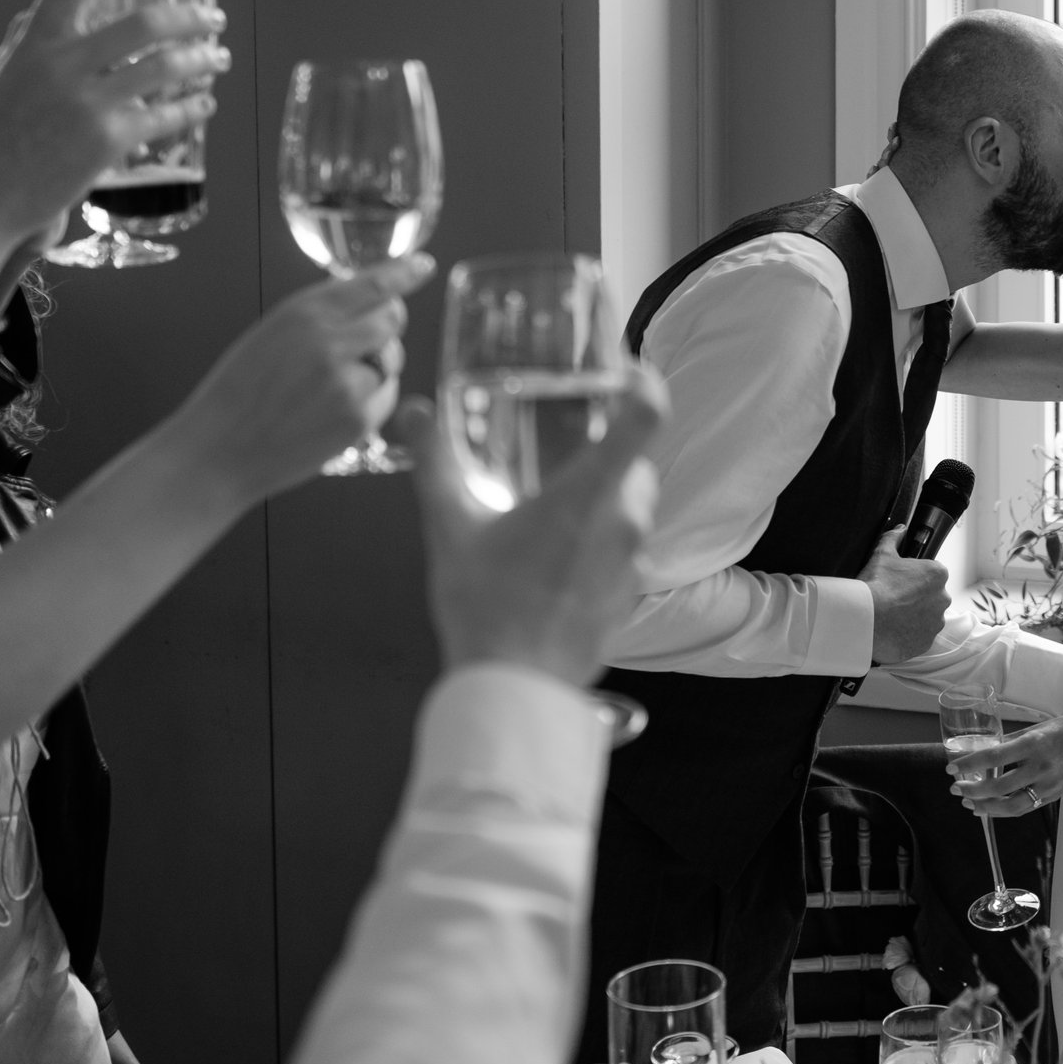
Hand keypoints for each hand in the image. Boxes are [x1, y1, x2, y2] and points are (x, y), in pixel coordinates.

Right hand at [0, 0, 230, 298]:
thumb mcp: (0, 78)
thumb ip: (26, 44)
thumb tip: (39, 11)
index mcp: (35, 44)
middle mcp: (64, 66)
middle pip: (144, 24)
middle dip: (189, 17)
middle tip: (213, 20)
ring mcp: (89, 104)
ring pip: (165, 67)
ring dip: (202, 60)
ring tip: (219, 58)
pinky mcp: (108, 142)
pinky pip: (165, 116)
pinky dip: (192, 107)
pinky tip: (203, 104)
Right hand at [166, 257, 432, 501]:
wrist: (218, 451)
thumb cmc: (237, 394)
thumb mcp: (270, 334)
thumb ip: (318, 317)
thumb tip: (364, 306)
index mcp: (304, 313)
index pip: (372, 283)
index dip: (404, 272)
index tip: (422, 265)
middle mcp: (330, 342)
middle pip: (392, 319)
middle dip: (387, 326)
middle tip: (367, 341)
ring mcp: (348, 383)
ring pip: (391, 360)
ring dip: (376, 367)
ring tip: (332, 386)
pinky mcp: (358, 420)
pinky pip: (386, 398)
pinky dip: (371, 401)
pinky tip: (335, 410)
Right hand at [406, 368, 667, 685]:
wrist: (513, 688)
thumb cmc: (484, 606)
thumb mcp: (449, 526)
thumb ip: (434, 462)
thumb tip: (418, 414)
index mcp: (589, 491)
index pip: (644, 416)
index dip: (644, 384)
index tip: (627, 375)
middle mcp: (624, 521)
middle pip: (634, 464)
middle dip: (603, 454)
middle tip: (559, 456)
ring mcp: (632, 563)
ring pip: (630, 510)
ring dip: (599, 503)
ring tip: (546, 514)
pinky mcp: (628, 598)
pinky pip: (621, 555)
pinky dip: (596, 548)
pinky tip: (552, 564)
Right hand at [861, 527, 947, 663]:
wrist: (865, 619)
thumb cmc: (876, 585)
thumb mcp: (882, 554)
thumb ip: (893, 538)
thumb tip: (900, 529)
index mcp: (937, 574)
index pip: (931, 574)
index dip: (914, 577)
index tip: (900, 582)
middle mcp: (943, 599)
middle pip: (932, 597)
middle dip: (917, 598)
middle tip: (894, 599)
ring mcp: (935, 623)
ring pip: (927, 619)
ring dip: (914, 618)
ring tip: (891, 616)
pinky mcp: (926, 643)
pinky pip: (919, 638)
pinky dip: (909, 635)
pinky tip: (892, 630)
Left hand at [946, 713, 1062, 815]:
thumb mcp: (1037, 728)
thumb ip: (1011, 741)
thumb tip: (984, 751)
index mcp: (1034, 745)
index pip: (994, 757)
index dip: (970, 764)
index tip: (951, 768)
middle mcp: (1041, 767)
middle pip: (1000, 787)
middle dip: (973, 791)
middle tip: (955, 788)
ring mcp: (1048, 785)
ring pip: (1011, 806)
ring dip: (986, 807)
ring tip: (968, 803)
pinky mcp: (1053, 797)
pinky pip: (1024, 808)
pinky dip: (1004, 810)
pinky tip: (989, 808)